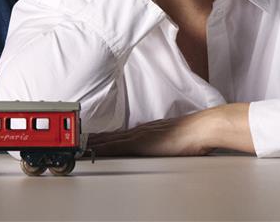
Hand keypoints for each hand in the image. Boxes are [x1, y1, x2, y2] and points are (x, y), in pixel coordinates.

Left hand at [88, 104, 253, 155]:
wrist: (200, 128)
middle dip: (96, 138)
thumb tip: (161, 145)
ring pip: (112, 139)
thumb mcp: (173, 136)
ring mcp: (140, 135)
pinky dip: (105, 148)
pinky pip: (119, 146)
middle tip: (80, 140)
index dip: (106, 137)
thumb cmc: (192, 133)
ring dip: (96, 142)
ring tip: (81, 144)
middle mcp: (140, 130)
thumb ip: (163, 140)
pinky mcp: (142, 143)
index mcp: (147, 130)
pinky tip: (96, 150)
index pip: (121, 134)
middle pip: (112, 135)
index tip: (93, 139)